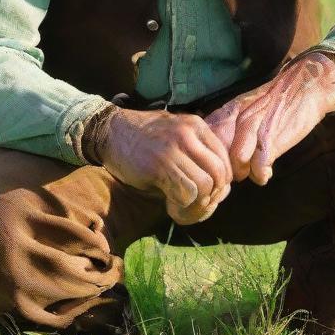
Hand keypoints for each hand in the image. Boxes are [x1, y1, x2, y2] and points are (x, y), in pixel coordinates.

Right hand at [97, 107, 232, 224]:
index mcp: (196, 126)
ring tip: (183, 207)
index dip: (222, 184)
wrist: (110, 132)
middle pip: (219, 175)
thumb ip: (198, 155)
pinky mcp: (159, 165)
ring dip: (197, 205)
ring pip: (204, 186)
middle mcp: (189, 135)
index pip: (225, 161)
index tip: (209, 195)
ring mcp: (174, 149)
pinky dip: (182, 207)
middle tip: (198, 205)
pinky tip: (170, 206)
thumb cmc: (144, 138)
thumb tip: (223, 189)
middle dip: (212, 197)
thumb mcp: (177, 135)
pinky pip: (185, 193)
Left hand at [205, 52, 334, 184]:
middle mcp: (238, 118)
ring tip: (251, 171)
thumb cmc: (275, 102)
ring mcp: (255, 127)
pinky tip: (266, 172)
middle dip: (223, 170)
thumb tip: (214, 152)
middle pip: (217, 153)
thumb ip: (228, 126)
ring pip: (235, 161)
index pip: (204, 139)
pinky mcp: (273, 139)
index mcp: (228, 110)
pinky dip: (261, 175)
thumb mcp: (246, 106)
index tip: (218, 167)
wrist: (306, 86)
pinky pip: (258, 169)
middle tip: (233, 174)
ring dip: (242, 173)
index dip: (209, 158)